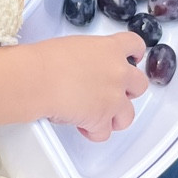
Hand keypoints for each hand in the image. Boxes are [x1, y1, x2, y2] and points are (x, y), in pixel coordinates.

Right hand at [0, 34, 147, 140]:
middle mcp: (118, 73)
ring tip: (99, 116)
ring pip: (128, 114)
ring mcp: (113, 98)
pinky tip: (83, 127)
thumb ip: (89, 56)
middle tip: (112, 92)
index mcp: (109, 48)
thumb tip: (84, 68)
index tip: (134, 57)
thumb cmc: (46, 60)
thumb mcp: (73, 46)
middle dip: (128, 91)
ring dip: (115, 116)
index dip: (136, 53)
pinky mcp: (102, 119)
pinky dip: (94, 132)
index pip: (135, 45)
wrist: (38, 79)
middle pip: (139, 84)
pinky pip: (104, 133)